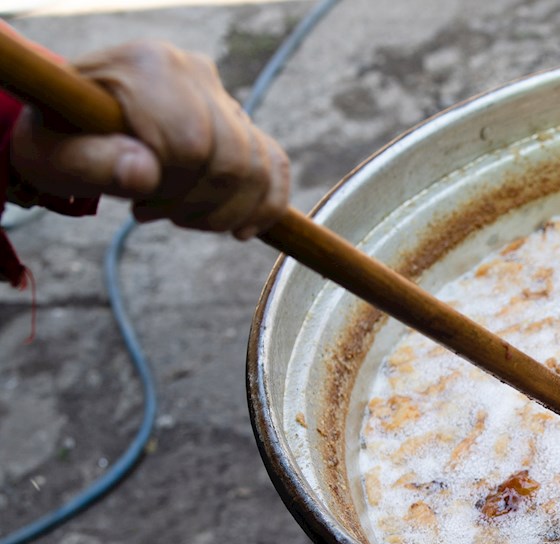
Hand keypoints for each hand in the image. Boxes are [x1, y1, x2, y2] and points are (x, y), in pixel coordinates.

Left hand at [7, 40, 289, 239]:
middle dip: (201, 206)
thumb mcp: (54, 156)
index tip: (139, 206)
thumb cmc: (61, 140)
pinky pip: (275, 164)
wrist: (74, 124)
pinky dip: (266, 204)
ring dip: (227, 212)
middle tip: (156, 215)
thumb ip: (93, 163)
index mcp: (148, 67)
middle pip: (234, 159)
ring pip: (259, 168)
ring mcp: (220, 94)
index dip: (176, 190)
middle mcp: (193, 71)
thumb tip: (145, 173)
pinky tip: (241, 230)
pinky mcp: (238, 120)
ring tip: (182, 218)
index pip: (194, 144)